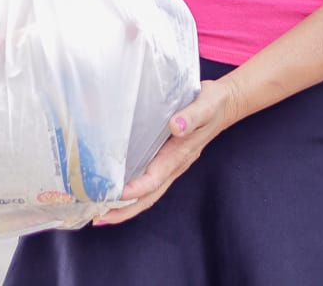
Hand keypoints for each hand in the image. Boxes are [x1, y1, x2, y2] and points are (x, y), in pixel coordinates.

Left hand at [92, 77, 243, 225]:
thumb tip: (176, 127)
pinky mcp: (166, 159)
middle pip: (148, 196)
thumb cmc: (213, 105)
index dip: (135, 189)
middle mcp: (174, 165)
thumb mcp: (205, 106)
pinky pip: (148, 181)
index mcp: (179, 155)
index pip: (154, 179)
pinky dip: (131, 192)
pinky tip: (115, 192)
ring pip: (147, 193)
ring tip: (100, 213)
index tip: (114, 194)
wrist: (224, 104)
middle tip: (99, 218)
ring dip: (125, 206)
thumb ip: (191, 117)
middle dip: (124, 210)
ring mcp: (170, 165)